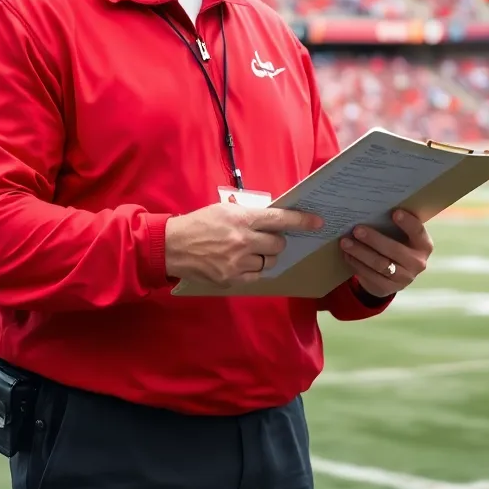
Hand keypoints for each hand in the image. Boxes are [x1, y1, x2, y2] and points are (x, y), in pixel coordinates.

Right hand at [165, 203, 323, 287]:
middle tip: (266, 239)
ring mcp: (238, 262)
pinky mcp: (232, 279)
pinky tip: (242, 263)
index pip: (280, 219)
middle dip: (276, 242)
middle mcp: (243, 240)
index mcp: (242, 219)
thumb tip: (272, 219)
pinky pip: (256, 276)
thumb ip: (248, 215)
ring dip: (265, 257)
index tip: (317, 222)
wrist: (172, 246)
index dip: (301, 221)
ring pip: (269, 263)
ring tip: (250, 251)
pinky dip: (254, 270)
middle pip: (278, 245)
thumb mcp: (224, 210)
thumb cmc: (198, 224)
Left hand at [340, 209, 432, 298]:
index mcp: (423, 245)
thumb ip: (393, 225)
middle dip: (373, 239)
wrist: (394, 275)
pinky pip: (370, 276)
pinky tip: (347, 254)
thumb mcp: (401, 236)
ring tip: (345, 242)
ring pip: (379, 264)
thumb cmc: (397, 244)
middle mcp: (417, 263)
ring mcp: (403, 278)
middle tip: (356, 229)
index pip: (418, 232)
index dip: (408, 223)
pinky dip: (356, 264)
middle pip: (394, 250)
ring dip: (360, 252)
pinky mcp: (387, 288)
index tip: (395, 212)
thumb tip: (370, 209)